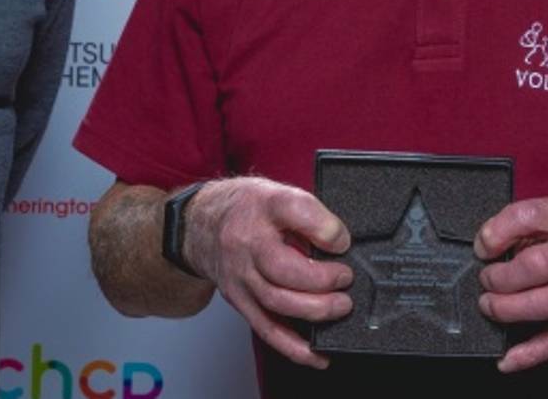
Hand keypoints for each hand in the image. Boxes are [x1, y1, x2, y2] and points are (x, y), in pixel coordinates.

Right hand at [183, 176, 352, 367]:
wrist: (202, 225)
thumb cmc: (246, 209)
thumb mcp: (279, 194)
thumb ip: (311, 214)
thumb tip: (339, 242)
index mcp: (261, 208)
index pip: (293, 210)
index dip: (325, 229)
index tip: (342, 241)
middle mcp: (246, 244)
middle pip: (283, 270)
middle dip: (323, 281)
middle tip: (345, 280)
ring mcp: (240, 276)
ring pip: (277, 303)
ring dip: (315, 310)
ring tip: (339, 307)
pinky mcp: (239, 301)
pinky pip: (266, 329)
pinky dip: (294, 346)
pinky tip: (316, 353)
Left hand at [474, 193, 547, 372]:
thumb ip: (537, 222)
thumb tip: (494, 245)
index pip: (524, 217)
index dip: (493, 233)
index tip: (483, 246)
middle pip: (531, 267)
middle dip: (497, 277)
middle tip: (488, 279)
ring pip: (541, 306)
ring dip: (505, 309)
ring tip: (491, 305)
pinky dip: (529, 353)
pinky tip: (507, 359)